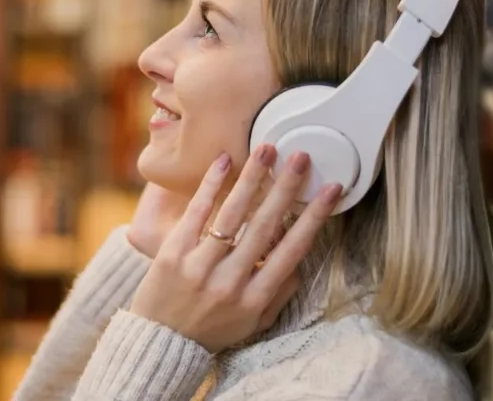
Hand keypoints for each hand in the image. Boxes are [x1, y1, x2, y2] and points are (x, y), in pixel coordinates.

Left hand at [129, 144, 341, 352]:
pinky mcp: (172, 254)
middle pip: (265, 226)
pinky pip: (196, 213)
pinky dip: (210, 185)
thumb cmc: (213, 329)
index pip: (292, 250)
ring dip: (252, 178)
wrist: (161, 344)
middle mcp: (230, 282)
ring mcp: (199, 267)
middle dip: (286, 188)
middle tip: (301, 157)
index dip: (314, 217)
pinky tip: (224, 161)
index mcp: (255, 298)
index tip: (331, 189)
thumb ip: (280, 292)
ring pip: (232, 215)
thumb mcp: (255, 322)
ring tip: (267, 150)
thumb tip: (301, 258)